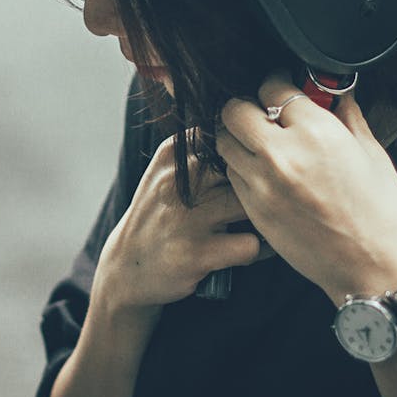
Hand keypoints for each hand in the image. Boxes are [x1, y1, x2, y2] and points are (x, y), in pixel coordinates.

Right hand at [92, 134, 265, 322]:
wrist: (127, 265)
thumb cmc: (160, 213)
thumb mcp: (168, 170)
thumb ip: (203, 149)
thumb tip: (256, 131)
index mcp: (174, 154)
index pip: (229, 135)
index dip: (253, 152)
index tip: (261, 165)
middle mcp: (178, 181)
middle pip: (246, 167)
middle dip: (265, 182)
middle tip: (269, 197)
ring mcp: (187, 218)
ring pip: (252, 204)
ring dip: (266, 216)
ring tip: (262, 223)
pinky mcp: (196, 253)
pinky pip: (252, 244)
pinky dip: (260, 249)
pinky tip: (249, 249)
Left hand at [217, 72, 396, 303]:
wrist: (376, 271)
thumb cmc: (383, 214)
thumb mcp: (372, 154)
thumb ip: (348, 117)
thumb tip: (338, 95)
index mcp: (316, 132)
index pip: (273, 87)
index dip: (278, 82)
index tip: (282, 85)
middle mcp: (281, 155)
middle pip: (234, 110)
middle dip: (247, 105)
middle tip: (263, 110)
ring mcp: (262, 185)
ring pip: (224, 143)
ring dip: (238, 136)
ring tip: (260, 141)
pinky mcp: (255, 212)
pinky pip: (232, 176)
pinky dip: (241, 167)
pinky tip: (263, 170)